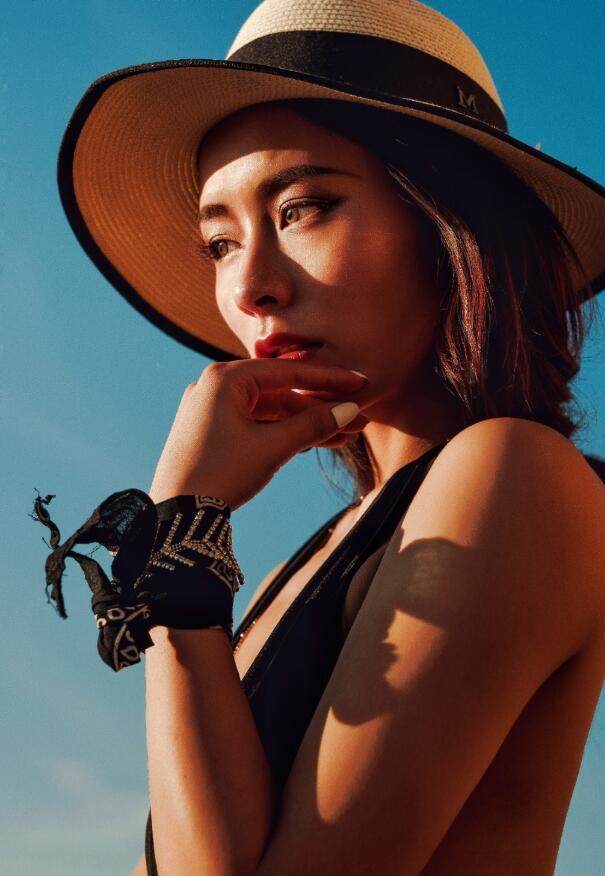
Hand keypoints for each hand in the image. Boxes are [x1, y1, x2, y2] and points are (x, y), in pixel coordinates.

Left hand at [148, 359, 369, 510]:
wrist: (176, 516)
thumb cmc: (220, 474)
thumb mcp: (273, 448)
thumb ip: (312, 425)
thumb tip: (348, 410)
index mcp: (226, 378)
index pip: (289, 373)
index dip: (329, 381)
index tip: (360, 384)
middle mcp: (215, 386)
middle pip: (281, 392)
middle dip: (320, 408)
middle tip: (358, 418)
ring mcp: (211, 409)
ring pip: (270, 411)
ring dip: (305, 424)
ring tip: (344, 437)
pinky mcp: (211, 431)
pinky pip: (256, 425)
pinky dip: (282, 433)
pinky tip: (314, 442)